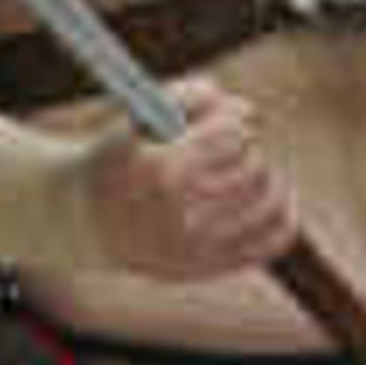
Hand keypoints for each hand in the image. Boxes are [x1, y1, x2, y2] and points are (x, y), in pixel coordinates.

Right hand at [90, 79, 299, 279]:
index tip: (226, 118)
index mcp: (158, 172)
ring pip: (271, 203)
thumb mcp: (135, 112)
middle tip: (237, 141)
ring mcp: (195, 250)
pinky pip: (274, 240)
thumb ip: (191, 95)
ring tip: (249, 165)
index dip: (233, 119)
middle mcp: (178, 217)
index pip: (232, 135)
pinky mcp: (208, 269)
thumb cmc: (118, 155)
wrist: (81, 218)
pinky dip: (284, 213)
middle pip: (254, 168)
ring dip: (269, 175)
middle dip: (250, 146)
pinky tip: (271, 195)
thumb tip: (250, 112)